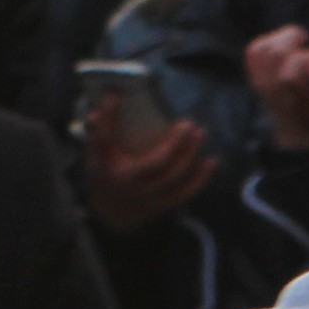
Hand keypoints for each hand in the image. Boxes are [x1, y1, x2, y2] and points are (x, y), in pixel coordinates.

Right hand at [81, 108, 211, 231]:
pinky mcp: (165, 205)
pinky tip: (211, 161)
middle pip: (157, 163)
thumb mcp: (96, 152)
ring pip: (175, 177)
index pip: (110, 142)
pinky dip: (201, 178)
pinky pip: (186, 192)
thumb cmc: (106, 171)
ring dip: (190, 155)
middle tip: (188, 123)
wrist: (112, 211)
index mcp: (112, 167)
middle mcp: (131, 185)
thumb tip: (111, 97)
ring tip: (200, 133)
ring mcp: (150, 198)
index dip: (112, 121)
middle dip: (175, 143)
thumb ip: (102, 127)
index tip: (119, 98)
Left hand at [249, 22, 308, 149]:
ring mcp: (260, 83)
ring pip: (263, 50)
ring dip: (282, 37)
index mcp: (295, 103)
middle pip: (275, 54)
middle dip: (293, 40)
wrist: (295, 137)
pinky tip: (286, 43)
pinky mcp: (255, 76)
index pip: (292, 73)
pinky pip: (253, 51)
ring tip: (300, 38)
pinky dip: (268, 40)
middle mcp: (273, 92)